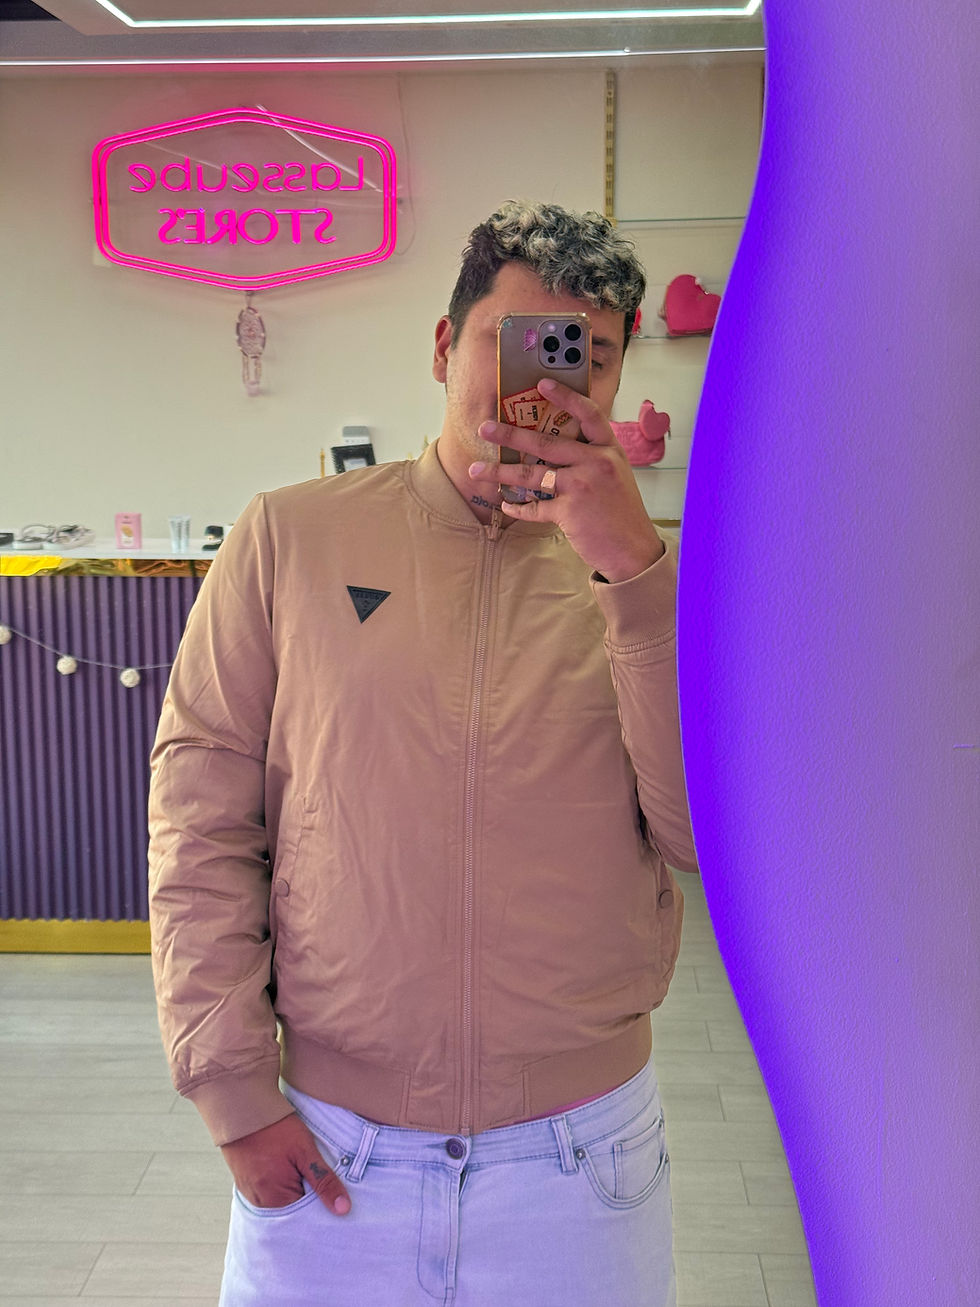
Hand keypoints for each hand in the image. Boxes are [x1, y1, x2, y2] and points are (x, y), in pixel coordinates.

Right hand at [220, 1112, 351, 1215]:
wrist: (244, 1110)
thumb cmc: (276, 1129)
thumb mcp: (305, 1151)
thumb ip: (324, 1181)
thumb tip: (343, 1209)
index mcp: (277, 1200)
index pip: (306, 1219)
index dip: (321, 1207)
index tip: (331, 1194)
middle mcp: (261, 1204)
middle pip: (292, 1214)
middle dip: (307, 1201)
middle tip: (316, 1178)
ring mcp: (251, 1195)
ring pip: (280, 1204)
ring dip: (293, 1193)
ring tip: (300, 1172)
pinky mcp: (246, 1185)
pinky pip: (267, 1196)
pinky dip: (279, 1188)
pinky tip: (286, 1171)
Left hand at [470, 377, 664, 582]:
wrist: (633, 549)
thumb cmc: (622, 512)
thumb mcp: (615, 474)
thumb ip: (591, 458)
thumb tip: (552, 448)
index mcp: (609, 449)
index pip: (588, 414)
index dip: (565, 396)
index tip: (542, 383)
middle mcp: (596, 463)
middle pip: (546, 443)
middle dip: (509, 435)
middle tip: (484, 428)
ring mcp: (582, 487)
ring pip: (531, 475)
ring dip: (500, 473)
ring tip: (476, 470)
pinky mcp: (570, 513)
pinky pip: (534, 507)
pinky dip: (517, 507)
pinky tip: (506, 504)